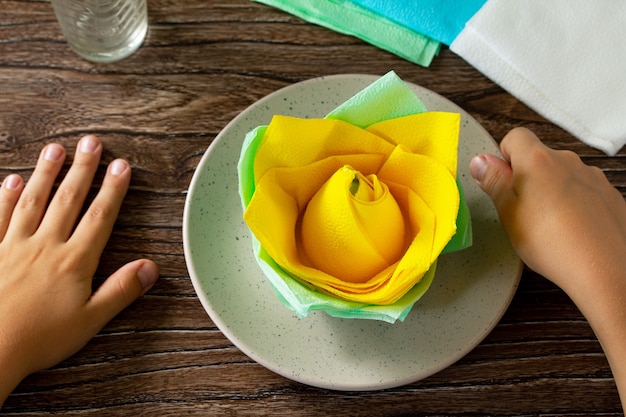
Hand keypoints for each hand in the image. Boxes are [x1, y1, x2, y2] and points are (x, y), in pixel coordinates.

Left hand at [0, 136, 158, 404]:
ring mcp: (13, 246)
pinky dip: (5, 197)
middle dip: (82, 169)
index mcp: (73, 261)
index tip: (121, 166)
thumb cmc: (38, 338)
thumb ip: (120, 291)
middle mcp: (44, 245)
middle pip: (67, 199)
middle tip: (91, 142)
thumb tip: (150, 268)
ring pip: (32, 201)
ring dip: (46, 173)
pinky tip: (12, 180)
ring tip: (56, 149)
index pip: (99, 216)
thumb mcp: (90, 320)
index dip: (112, 189)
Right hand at [469, 127, 625, 292]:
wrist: (604, 270)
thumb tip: (481, 162)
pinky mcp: (609, 195)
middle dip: (526, 177)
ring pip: (561, 175)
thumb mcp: (509, 214)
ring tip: (546, 225)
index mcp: (538, 161)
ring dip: (550, 191)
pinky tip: (569, 230)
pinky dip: (574, 204)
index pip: (514, 137)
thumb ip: (494, 182)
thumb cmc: (555, 245)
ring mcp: (592, 177)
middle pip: (539, 157)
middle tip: (519, 209)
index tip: (501, 180)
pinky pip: (583, 191)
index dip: (503, 158)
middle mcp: (568, 161)